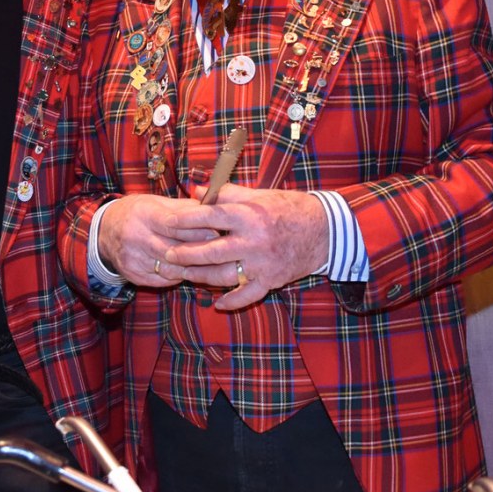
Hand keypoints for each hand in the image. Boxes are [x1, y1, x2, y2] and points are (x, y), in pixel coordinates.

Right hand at [96, 194, 221, 286]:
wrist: (105, 231)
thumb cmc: (138, 213)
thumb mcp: (156, 202)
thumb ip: (183, 208)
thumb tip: (210, 208)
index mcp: (144, 215)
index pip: (175, 225)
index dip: (198, 230)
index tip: (218, 231)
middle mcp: (136, 237)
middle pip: (175, 249)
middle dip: (200, 251)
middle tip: (220, 251)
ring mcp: (133, 259)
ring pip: (172, 268)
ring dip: (192, 267)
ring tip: (209, 263)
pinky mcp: (134, 275)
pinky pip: (164, 280)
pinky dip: (179, 275)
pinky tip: (188, 269)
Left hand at [165, 188, 327, 309]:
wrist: (324, 230)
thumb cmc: (287, 208)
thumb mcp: (258, 195)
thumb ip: (225, 192)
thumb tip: (194, 187)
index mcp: (249, 215)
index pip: (209, 216)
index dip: (186, 220)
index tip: (168, 223)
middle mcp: (253, 240)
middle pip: (211, 251)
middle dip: (186, 255)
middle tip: (168, 255)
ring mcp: (262, 263)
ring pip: (224, 276)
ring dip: (201, 277)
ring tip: (185, 275)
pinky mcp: (271, 280)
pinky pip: (247, 295)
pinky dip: (232, 301)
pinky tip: (217, 304)